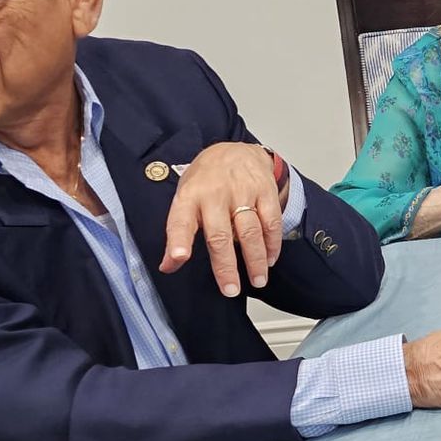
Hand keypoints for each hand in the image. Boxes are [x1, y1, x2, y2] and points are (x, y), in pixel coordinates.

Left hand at [160, 142, 283, 295]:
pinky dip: (272, 244)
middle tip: (230, 289)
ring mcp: (243, 192)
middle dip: (226, 265)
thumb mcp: (184, 199)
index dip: (178, 241)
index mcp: (189, 197)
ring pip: (250, 231)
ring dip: (255, 259)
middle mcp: (215, 194)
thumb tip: (168, 266)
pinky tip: (270, 259)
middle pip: (220, 235)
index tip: (177, 259)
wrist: (235, 150)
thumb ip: (178, 232)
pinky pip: (271, 222)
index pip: (180, 221)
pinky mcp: (265, 192)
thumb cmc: (206, 180)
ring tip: (257, 281)